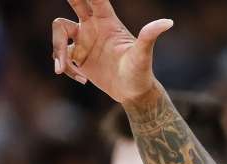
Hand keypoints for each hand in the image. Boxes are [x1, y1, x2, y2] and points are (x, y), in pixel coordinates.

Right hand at [51, 0, 172, 103]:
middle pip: (75, 3)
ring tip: (63, 70)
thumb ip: (150, 36)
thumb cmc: (140, 72)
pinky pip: (61, 56)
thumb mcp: (143, 55)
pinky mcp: (77, 57)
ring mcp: (84, 41)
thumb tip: (169, 22)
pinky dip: (66, 68)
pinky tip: (83, 80)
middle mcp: (93, 27)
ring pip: (59, 33)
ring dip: (57, 50)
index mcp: (107, 21)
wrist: (133, 92)